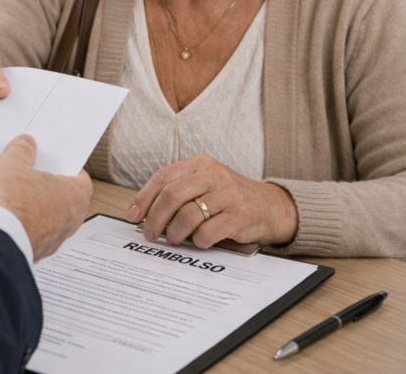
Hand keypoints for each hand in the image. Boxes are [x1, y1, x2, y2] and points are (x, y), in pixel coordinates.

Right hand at [0, 135, 92, 261]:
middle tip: (16, 173)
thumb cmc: (10, 204)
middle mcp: (66, 222)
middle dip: (30, 185)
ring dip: (11, 202)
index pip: (80, 179)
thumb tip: (25, 145)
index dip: (64, 167)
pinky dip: (2, 220)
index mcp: (73, 197)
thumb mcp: (12, 163)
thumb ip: (21, 151)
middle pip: (52, 196)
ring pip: (31, 214)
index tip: (52, 161)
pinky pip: (17, 230)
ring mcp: (48, 240)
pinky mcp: (28, 251)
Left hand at [125, 154, 297, 248]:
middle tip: (150, 233)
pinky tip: (200, 241)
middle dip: (155, 219)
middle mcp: (214, 175)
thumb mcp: (206, 184)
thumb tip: (146, 212)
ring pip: (187, 215)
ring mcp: (228, 194)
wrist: (272, 207)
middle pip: (171, 196)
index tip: (133, 214)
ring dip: (175, 233)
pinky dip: (198, 241)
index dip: (144, 198)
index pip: (164, 177)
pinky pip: (207, 232)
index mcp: (201, 164)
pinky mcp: (239, 215)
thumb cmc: (232, 199)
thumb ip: (180, 192)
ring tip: (175, 240)